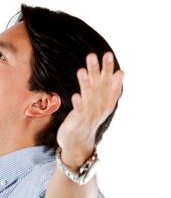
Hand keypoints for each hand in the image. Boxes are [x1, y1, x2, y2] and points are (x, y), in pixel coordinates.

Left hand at [56, 52, 123, 168]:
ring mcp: (89, 114)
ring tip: (81, 71)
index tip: (108, 54)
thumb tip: (121, 71)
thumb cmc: (88, 119)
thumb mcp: (101, 103)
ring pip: (88, 97)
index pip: (109, 82)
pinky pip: (79, 112)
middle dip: (97, 71)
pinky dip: (78, 104)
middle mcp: (100, 106)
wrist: (78, 142)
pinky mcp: (78, 122)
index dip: (108, 69)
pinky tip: (75, 95)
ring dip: (85, 84)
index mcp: (105, 101)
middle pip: (99, 86)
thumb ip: (109, 88)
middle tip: (92, 55)